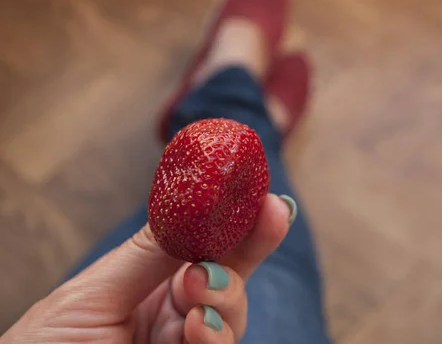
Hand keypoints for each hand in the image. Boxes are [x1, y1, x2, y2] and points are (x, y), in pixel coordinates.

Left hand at [1, 194, 293, 343]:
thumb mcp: (90, 293)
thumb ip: (147, 253)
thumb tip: (194, 198)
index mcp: (149, 284)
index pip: (201, 245)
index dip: (234, 219)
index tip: (260, 193)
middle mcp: (174, 314)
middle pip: (229, 274)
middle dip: (253, 243)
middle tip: (271, 213)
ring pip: (233, 315)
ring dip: (227, 294)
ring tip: (198, 285)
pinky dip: (217, 335)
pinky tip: (197, 325)